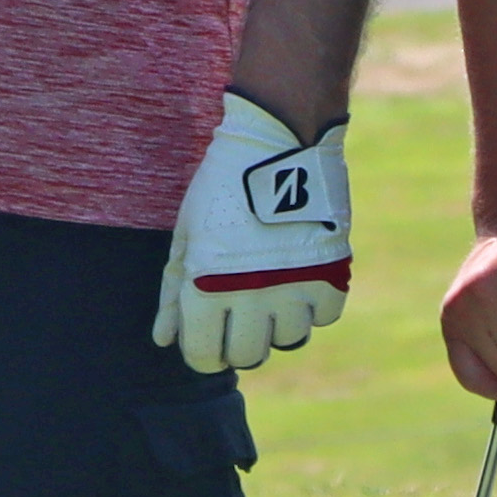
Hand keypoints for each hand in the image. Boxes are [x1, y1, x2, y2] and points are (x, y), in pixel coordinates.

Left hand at [157, 91, 353, 373]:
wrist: (278, 140)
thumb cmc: (221, 185)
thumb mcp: (188, 235)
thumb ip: (174, 292)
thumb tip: (164, 341)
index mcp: (206, 285)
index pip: (204, 356)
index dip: (203, 354)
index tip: (209, 341)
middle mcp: (251, 295)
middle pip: (247, 356)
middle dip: (240, 343)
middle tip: (240, 318)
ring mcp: (295, 286)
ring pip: (289, 340)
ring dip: (279, 323)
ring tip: (273, 290)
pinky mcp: (332, 273)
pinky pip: (324, 316)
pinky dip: (314, 304)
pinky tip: (302, 276)